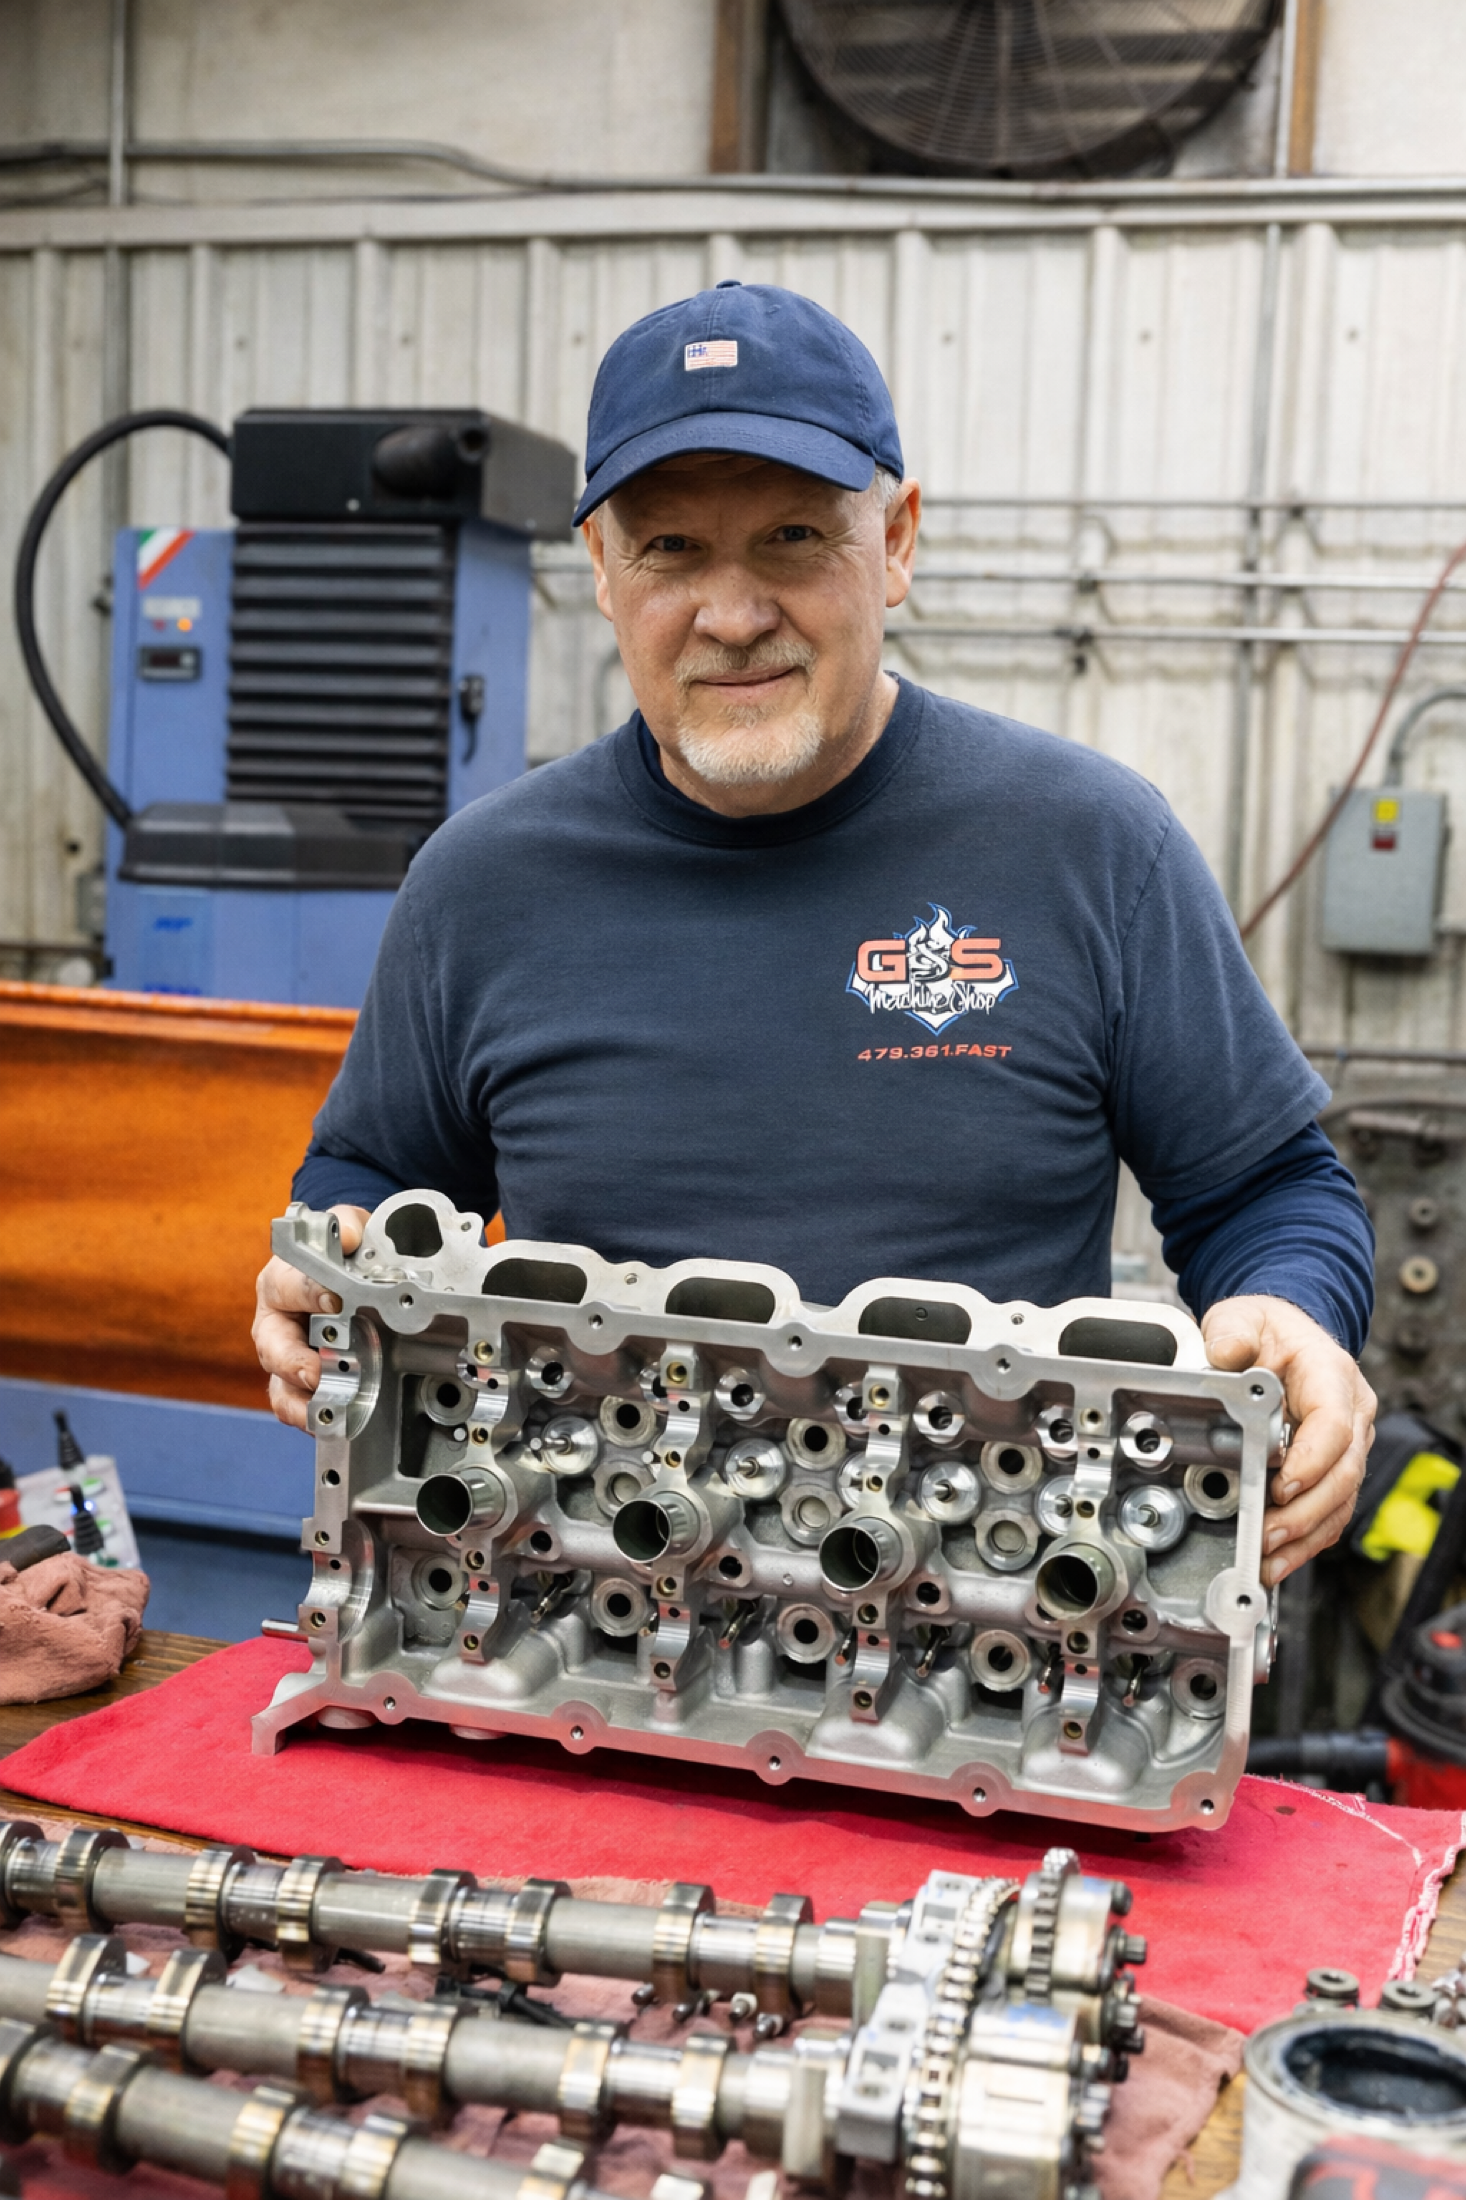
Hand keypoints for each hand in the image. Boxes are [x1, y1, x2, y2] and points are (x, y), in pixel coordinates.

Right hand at [253, 1206, 369, 1429]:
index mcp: (280, 1281)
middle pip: (273, 1347)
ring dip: (302, 1401)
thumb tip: (348, 1235)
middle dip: (295, 1363)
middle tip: (317, 1372)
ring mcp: (287, 1355)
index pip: (290, 1287)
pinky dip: (313, 1416)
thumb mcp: (346, 1226)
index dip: (311, 1294)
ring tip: (325, 1412)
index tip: (334, 1300)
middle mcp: (275, 1322)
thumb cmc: (338, 1249)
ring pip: (281, 1385)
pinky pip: (299, 1403)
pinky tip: (334, 1423)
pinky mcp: (303, 1380)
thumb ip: (347, 1226)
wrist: (344, 1266)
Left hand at [1202, 1295, 1375, 1587]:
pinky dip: (1305, 1540)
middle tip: (1268, 1534)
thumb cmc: (1265, 1330)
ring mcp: (1346, 1447)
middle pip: (1343, 1475)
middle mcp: (1351, 1415)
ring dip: (1304, 1536)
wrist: (1278, 1337)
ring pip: (1339, 1502)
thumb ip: (1232, 1333)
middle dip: (1305, 1512)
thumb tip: (1228, 1353)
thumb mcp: (1241, 1318)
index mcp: (1332, 1376)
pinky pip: (1328, 1512)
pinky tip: (1279, 1561)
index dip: (1313, 1460)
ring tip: (1269, 1559)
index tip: (1284, 1486)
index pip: (1335, 1425)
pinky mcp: (1331, 1470)